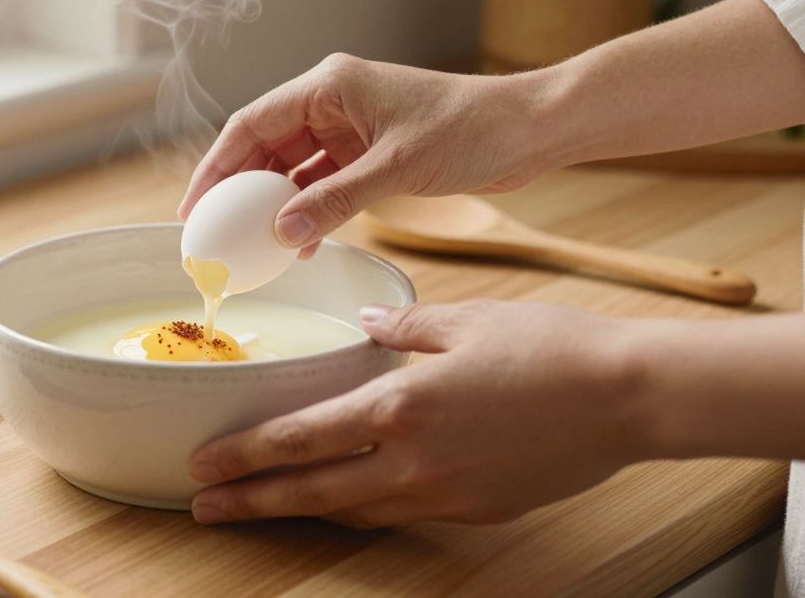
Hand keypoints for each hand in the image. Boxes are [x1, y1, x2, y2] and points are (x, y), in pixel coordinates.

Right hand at [177, 54, 553, 254]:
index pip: (251, 124)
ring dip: (273, 204)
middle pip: (264, 146)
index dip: (215, 167)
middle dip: (237, 190)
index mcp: (328, 85)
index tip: (194, 208)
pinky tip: (300, 243)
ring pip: (292, 167)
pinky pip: (323, 182)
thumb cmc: (469, 130)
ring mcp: (350, 127)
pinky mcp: (370, 152)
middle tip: (213, 234)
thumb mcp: (395, 169)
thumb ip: (336, 201)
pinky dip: (309, 210)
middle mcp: (332, 101)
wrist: (528, 130)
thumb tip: (282, 234)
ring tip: (251, 246)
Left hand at [187, 300, 645, 527]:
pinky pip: (402, 513)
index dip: (245, 455)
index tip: (205, 465)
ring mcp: (445, 494)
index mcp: (400, 405)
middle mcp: (413, 460)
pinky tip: (348, 498)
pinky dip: (365, 507)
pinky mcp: (475, 509)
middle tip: (204, 508)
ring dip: (304, 509)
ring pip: (354, 511)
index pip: (300, 439)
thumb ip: (400, 327)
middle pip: (312, 491)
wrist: (627, 397)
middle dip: (252, 502)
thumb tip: (362, 328)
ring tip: (263, 506)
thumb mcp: (464, 319)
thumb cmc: (549, 347)